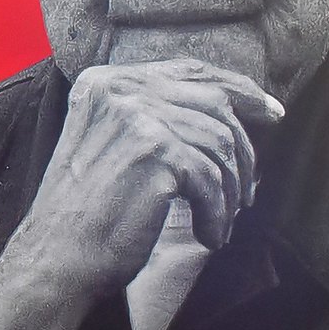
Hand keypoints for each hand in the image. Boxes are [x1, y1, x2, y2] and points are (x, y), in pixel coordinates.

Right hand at [0, 58, 281, 329]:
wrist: (55, 258)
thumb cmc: (88, 214)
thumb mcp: (113, 145)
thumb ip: (156, 116)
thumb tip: (232, 110)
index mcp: (106, 81)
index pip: (190, 71)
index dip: (240, 89)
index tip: (272, 112)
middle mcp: (119, 89)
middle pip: (214, 103)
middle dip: (244, 147)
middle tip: (250, 187)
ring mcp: (136, 117)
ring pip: (220, 143)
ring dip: (230, 190)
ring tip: (222, 220)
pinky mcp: (155, 152)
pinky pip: (212, 180)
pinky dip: (218, 214)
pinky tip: (209, 236)